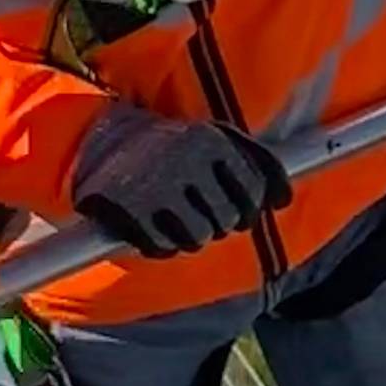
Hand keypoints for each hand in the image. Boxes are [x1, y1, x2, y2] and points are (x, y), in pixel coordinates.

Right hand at [69, 105, 291, 257]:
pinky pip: (163, 247)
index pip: (252, 193)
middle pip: (228, 221)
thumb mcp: (217, 137)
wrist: (100, 140)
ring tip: (176, 218)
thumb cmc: (171, 144)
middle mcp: (187, 162)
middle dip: (217, 223)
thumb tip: (284, 200)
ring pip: (198, 238)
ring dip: (190, 236)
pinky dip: (161, 245)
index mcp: (212, 142)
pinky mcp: (129, 210)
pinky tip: (153, 227)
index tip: (235, 207)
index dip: (247, 208)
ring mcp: (157, 187)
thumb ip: (258, 162)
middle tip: (198, 210)